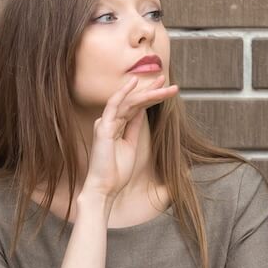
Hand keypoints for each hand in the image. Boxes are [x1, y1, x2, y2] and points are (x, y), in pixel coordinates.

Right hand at [86, 75, 178, 199]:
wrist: (104, 188)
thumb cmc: (115, 172)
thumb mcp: (130, 145)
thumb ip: (134, 128)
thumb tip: (142, 112)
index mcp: (116, 127)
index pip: (135, 107)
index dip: (149, 96)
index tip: (164, 87)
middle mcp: (109, 122)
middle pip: (133, 101)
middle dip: (150, 89)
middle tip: (165, 79)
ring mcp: (105, 123)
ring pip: (129, 102)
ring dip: (147, 92)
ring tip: (163, 84)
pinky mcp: (103, 128)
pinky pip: (114, 106)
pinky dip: (123, 93)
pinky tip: (134, 82)